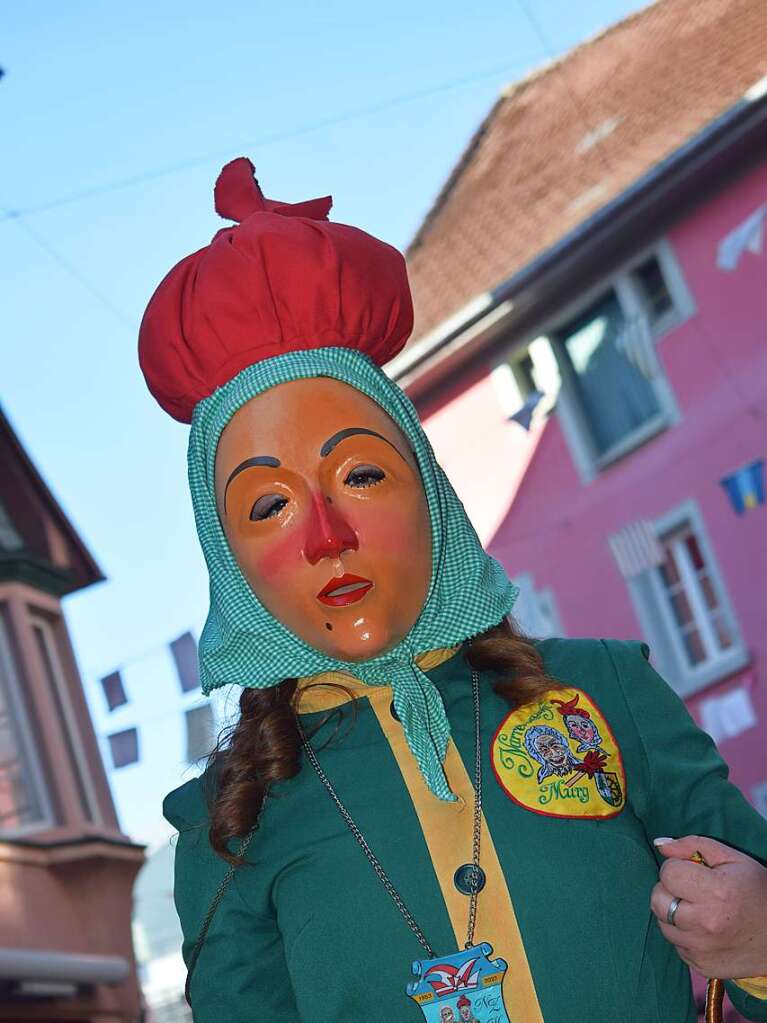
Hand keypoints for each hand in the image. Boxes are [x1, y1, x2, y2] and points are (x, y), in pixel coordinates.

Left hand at [650, 835, 766, 978]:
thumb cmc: (756, 891)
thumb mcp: (732, 858)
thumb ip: (693, 845)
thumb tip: (660, 846)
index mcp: (715, 891)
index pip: (667, 873)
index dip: (676, 868)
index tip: (691, 871)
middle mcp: (705, 923)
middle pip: (657, 899)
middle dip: (669, 889)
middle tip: (690, 890)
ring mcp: (701, 948)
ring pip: (662, 923)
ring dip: (672, 913)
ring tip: (696, 909)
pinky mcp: (700, 965)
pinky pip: (675, 944)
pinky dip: (682, 934)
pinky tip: (702, 929)